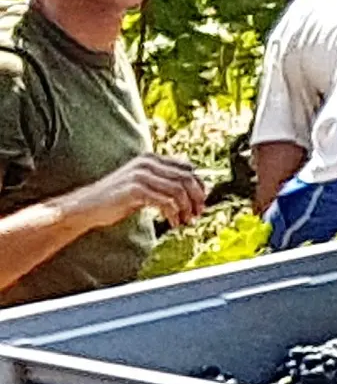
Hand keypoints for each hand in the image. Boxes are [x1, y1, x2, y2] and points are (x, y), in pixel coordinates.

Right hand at [66, 154, 207, 229]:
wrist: (86, 207)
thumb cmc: (117, 199)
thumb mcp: (143, 185)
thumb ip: (163, 183)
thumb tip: (191, 191)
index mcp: (151, 159)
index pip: (187, 168)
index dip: (199, 185)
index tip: (202, 201)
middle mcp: (147, 163)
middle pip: (186, 178)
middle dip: (196, 197)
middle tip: (198, 213)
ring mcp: (141, 175)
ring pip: (178, 190)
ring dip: (186, 208)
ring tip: (186, 221)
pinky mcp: (136, 190)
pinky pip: (166, 201)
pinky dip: (174, 214)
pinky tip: (173, 223)